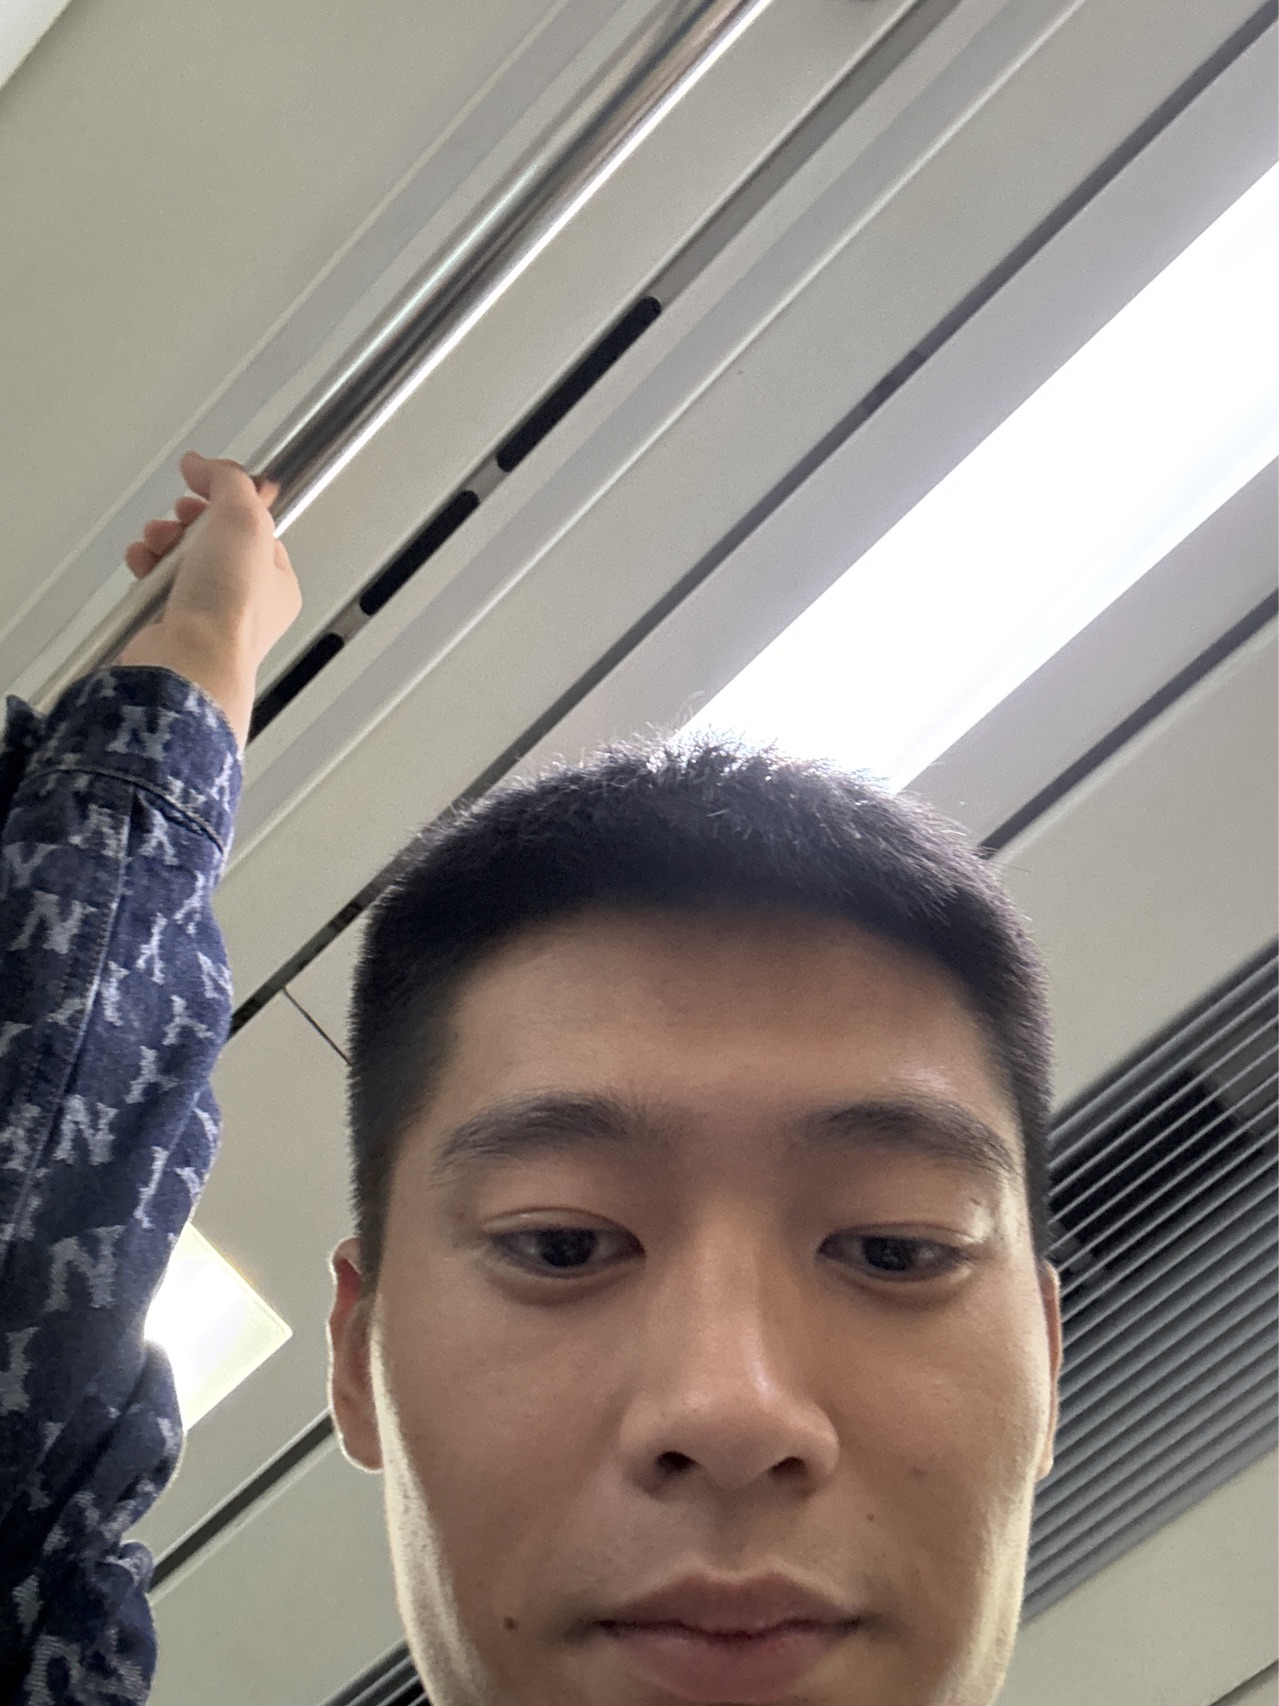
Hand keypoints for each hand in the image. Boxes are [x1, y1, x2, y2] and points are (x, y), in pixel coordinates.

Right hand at [118, 452, 301, 747]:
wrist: (188, 661)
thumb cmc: (229, 607)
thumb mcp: (244, 521)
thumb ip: (229, 482)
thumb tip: (205, 464)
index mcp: (278, 583)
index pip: (255, 529)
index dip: (227, 503)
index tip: (205, 485)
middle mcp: (246, 604)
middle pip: (213, 542)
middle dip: (187, 522)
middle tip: (179, 519)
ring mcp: (208, 617)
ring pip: (181, 562)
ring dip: (163, 542)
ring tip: (156, 540)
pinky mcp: (172, 627)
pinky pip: (156, 587)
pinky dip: (145, 568)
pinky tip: (142, 563)